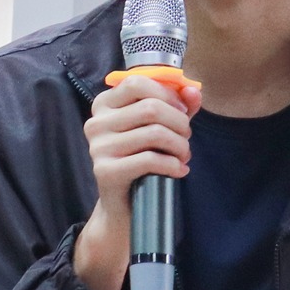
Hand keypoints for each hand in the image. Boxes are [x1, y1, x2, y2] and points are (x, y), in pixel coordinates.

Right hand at [73, 72, 202, 289]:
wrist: (124, 206)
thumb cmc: (142, 159)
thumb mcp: (159, 127)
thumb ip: (177, 105)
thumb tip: (193, 90)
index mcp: (103, 105)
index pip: (137, 83)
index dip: (168, 95)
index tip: (182, 112)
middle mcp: (96, 123)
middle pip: (151, 108)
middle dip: (180, 124)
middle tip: (186, 139)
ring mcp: (98, 148)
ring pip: (154, 133)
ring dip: (180, 146)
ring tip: (184, 156)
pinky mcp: (105, 171)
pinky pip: (150, 159)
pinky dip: (173, 165)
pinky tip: (179, 171)